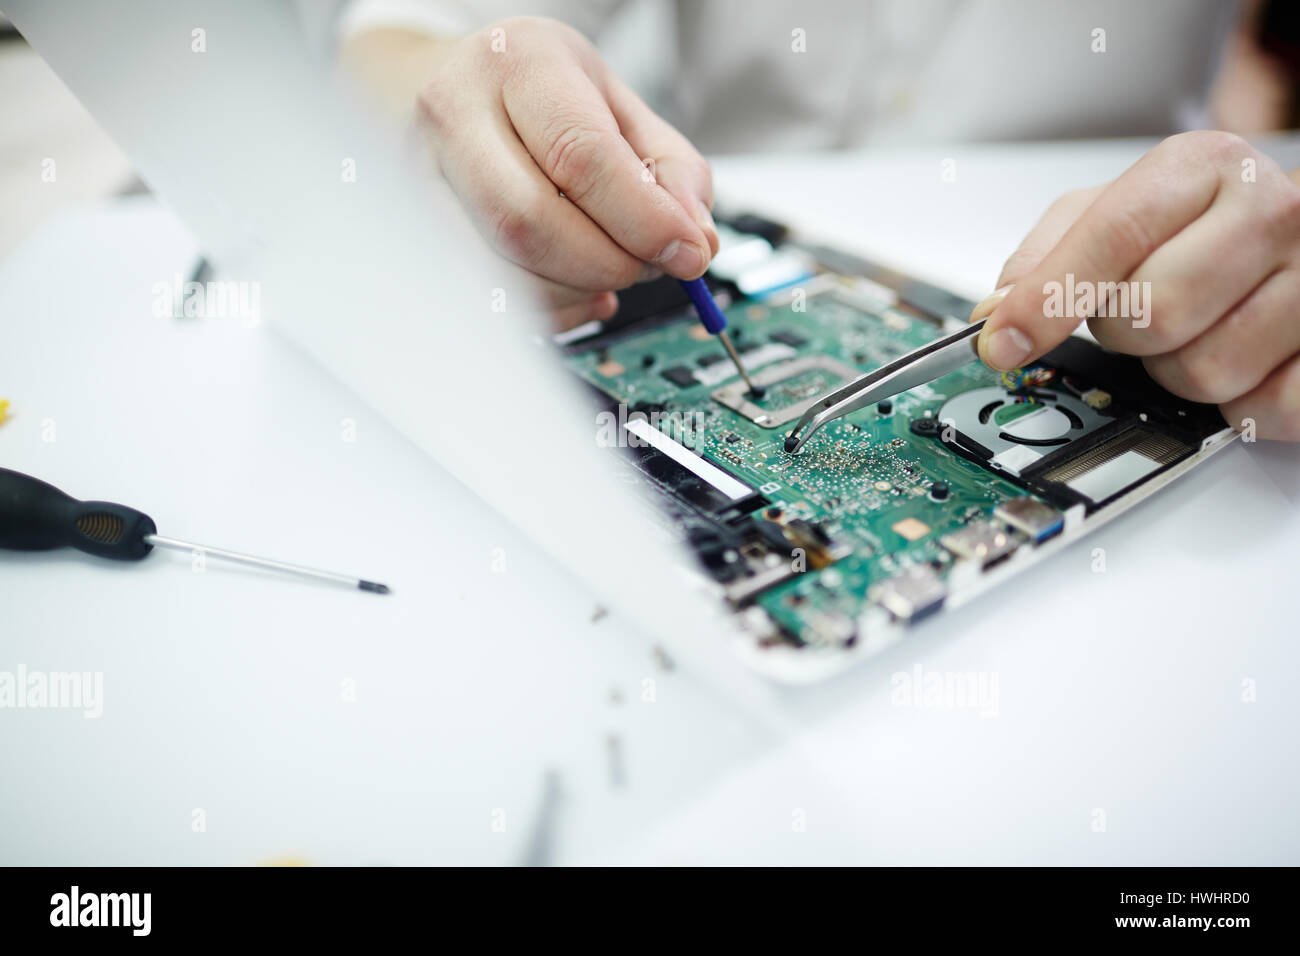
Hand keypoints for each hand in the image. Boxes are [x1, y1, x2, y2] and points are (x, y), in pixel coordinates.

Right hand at [414, 16, 718, 328]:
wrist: (447, 86)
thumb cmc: (539, 96)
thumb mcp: (618, 105)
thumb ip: (671, 169)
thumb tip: (696, 239)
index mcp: (519, 63)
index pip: (580, 155)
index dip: (643, 219)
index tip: (689, 254)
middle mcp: (455, 114)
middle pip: (531, 221)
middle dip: (608, 264)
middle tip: (649, 268)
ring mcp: (423, 177)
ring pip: (504, 269)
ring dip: (578, 291)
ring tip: (613, 271)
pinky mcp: (419, 232)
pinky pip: (488, 297)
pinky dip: (553, 310)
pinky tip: (580, 291)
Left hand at [971, 130, 1299, 439]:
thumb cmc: (1208, 226)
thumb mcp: (1123, 210)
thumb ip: (1051, 253)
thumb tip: (998, 311)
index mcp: (1207, 166)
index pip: (1113, 235)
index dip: (1047, 298)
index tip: (1002, 343)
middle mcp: (1274, 211)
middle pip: (1153, 314)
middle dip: (1126, 334)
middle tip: (1146, 314)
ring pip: (1202, 372)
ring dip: (1179, 372)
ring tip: (1203, 330)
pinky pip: (1259, 409)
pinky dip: (1238, 405)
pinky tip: (1246, 362)